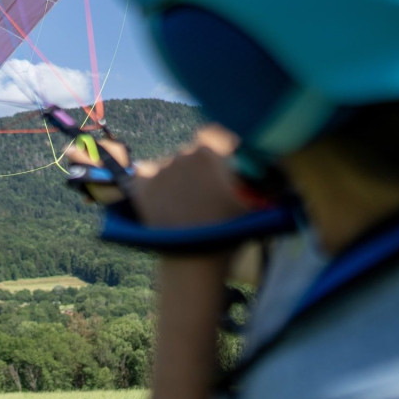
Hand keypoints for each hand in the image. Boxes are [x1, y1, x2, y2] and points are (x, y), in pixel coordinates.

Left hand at [131, 125, 246, 227]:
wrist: (194, 262)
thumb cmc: (228, 233)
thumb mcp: (252, 200)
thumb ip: (251, 174)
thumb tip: (257, 159)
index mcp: (214, 153)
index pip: (214, 135)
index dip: (217, 148)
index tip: (218, 165)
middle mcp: (186, 153)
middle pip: (192, 152)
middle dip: (198, 169)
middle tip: (203, 193)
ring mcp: (162, 167)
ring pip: (170, 165)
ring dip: (176, 179)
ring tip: (184, 206)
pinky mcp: (142, 181)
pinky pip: (147, 173)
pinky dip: (153, 185)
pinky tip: (165, 203)